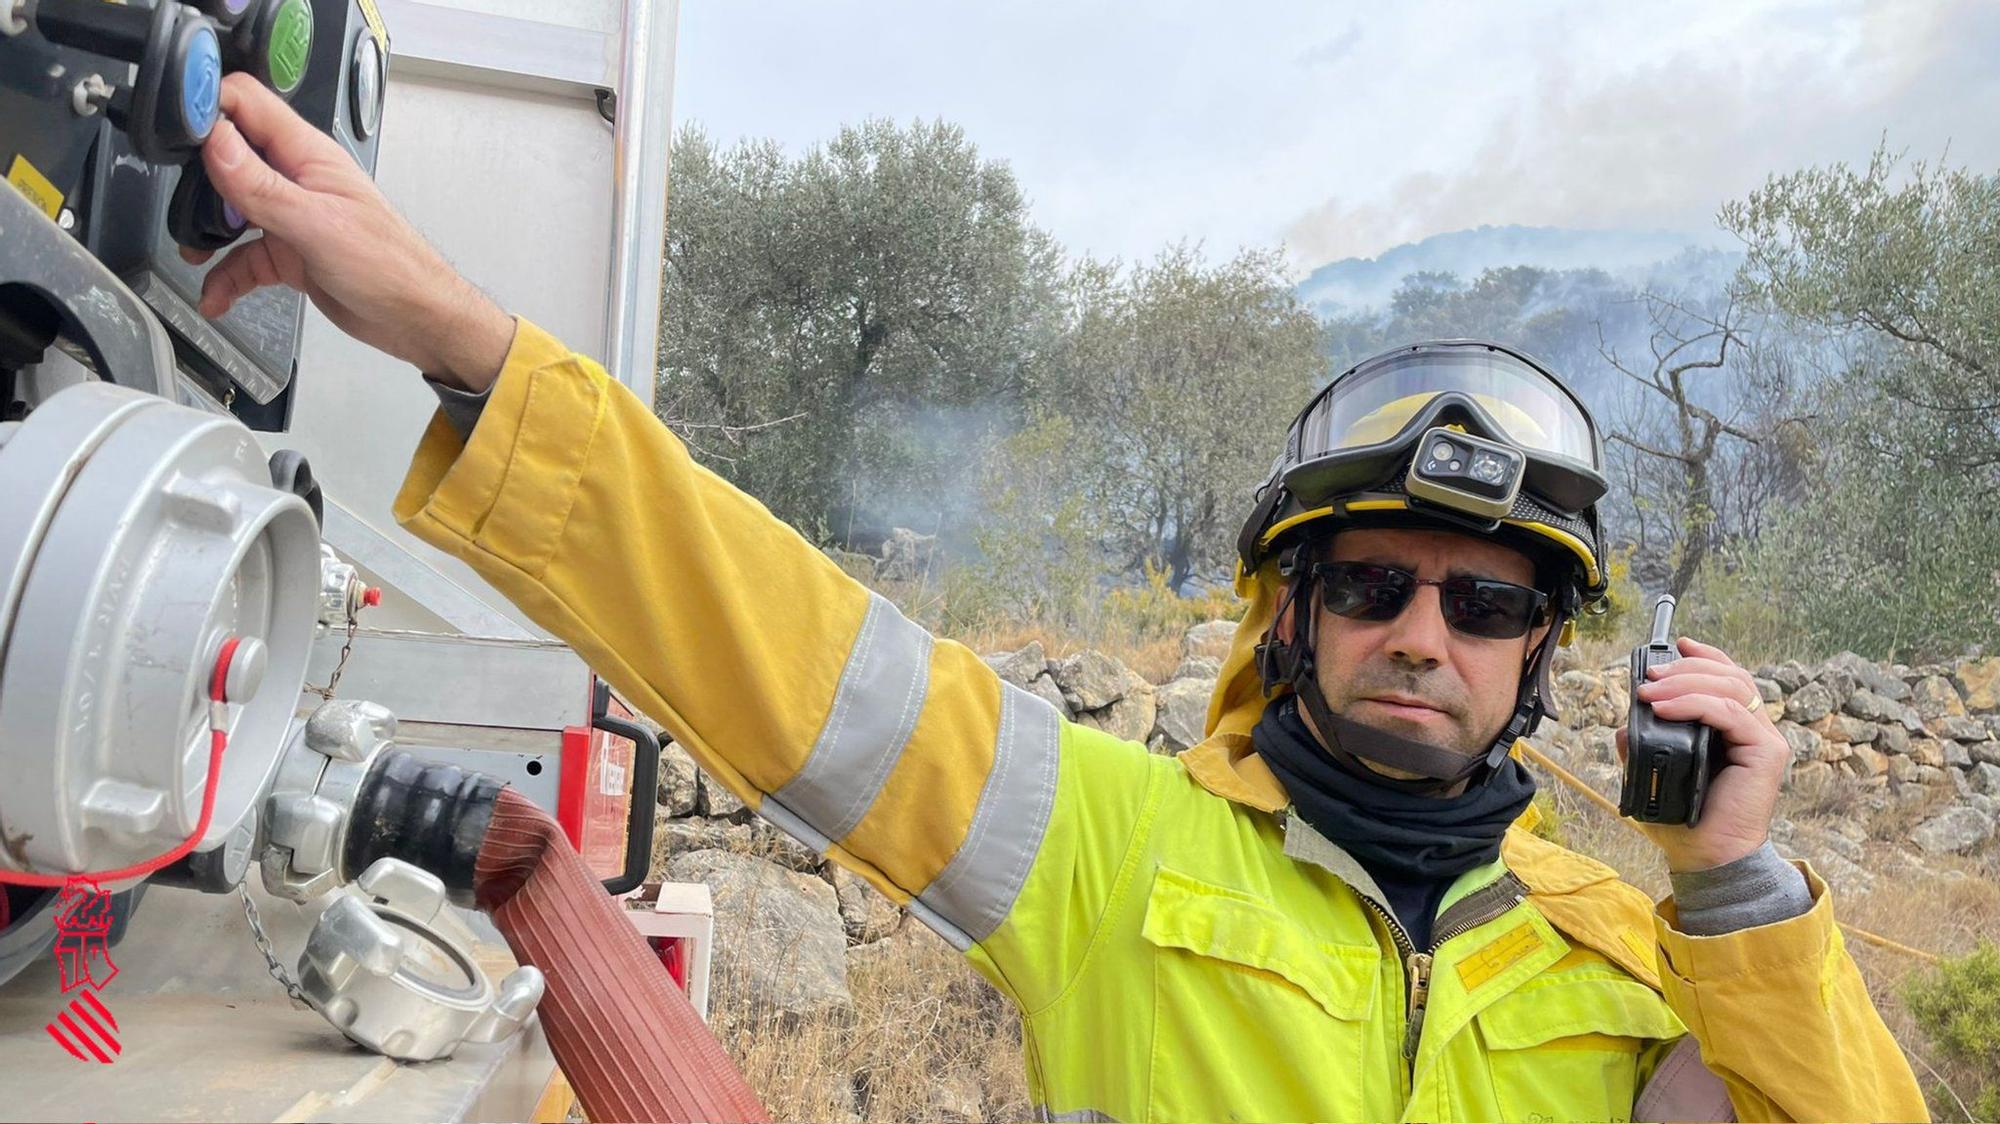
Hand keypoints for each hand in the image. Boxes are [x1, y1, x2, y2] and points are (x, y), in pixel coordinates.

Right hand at [183, 74, 513, 391]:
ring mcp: (291, 216)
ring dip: (207, 232)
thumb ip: (262, 186)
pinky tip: (214, 297)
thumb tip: (215, 140)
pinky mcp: (290, 253)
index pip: (246, 103)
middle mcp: (296, 178)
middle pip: (229, 155)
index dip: (207, 105)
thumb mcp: (317, 224)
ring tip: (193, 254)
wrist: (418, 320)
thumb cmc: (390, 266)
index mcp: (307, 155)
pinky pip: (244, 258)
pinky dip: (225, 277)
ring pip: (231, 211)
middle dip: (198, 178)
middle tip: (179, 202)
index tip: (173, 128)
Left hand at [1615, 636, 1787, 872]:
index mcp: (1733, 731)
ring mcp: (1763, 740)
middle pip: (1729, 676)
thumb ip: (1643, 746)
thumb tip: (1624, 726)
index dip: (1705, 657)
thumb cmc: (1685, 819)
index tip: (1677, 644)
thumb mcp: (1655, 773)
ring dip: (1686, 682)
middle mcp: (1753, 730)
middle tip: (1650, 674)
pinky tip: (1665, 708)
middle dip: (1687, 668)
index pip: (1727, 679)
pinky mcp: (1765, 752)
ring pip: (1731, 687)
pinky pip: (1730, 713)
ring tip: (1649, 692)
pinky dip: (1694, 703)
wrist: (1706, 857)